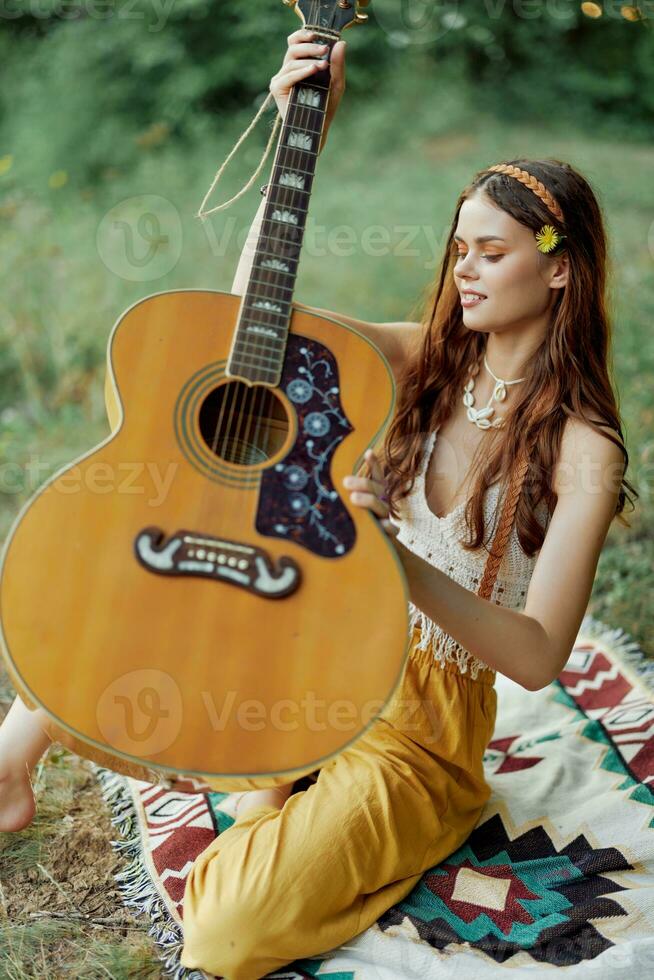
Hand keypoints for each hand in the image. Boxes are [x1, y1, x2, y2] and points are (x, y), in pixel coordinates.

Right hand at [270, 28, 346, 151]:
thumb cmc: (326, 106)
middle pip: (293, 48)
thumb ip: (338, 64)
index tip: (317, 35)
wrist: (318, 129)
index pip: (295, 42)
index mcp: (299, 64)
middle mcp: (288, 70)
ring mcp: (281, 78)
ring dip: (308, 60)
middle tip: (324, 49)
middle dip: (309, 47)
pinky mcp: (277, 88)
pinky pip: (288, 76)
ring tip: (322, 65)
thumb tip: (341, 43)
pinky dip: (301, 72)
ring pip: (291, 61)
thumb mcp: (336, 83)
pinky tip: (313, 70)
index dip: (302, 35)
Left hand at [342, 450, 398, 539]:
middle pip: (377, 489)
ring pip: (382, 507)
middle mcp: (383, 502)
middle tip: (346, 482)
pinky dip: (388, 527)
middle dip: (363, 484)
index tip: (368, 453)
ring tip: (354, 498)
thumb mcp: (350, 507)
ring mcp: (386, 517)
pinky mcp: (389, 533)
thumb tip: (334, 482)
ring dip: (369, 501)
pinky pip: (392, 529)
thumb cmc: (357, 522)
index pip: (377, 476)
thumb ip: (348, 495)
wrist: (373, 546)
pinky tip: (383, 525)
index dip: (374, 464)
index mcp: (376, 493)